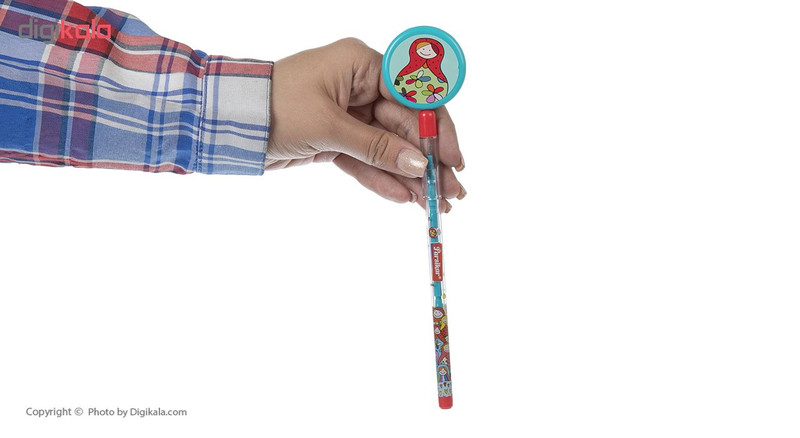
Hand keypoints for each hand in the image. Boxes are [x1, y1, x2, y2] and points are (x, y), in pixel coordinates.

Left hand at [267, 38, 466, 210]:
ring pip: (387, 147)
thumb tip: (419, 166)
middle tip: (451, 192)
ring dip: (409, 176)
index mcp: (361, 65)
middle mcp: (358, 86)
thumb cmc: (275, 107)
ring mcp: (347, 114)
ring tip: (433, 205)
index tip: (453, 159)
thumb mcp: (330, 128)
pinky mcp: (334, 139)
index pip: (414, 97)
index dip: (438, 129)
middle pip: (405, 127)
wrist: (227, 124)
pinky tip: (403, 199)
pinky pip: (365, 160)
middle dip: (427, 162)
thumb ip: (377, 148)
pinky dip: (381, 179)